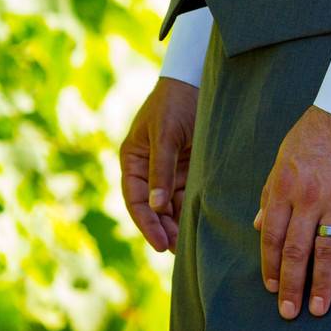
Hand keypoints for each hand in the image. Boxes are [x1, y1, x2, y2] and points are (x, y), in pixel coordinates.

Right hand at [119, 76, 197, 252]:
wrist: (196, 80)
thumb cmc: (174, 103)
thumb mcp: (165, 134)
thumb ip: (161, 169)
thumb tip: (156, 207)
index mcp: (133, 160)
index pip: (136, 200)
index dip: (147, 224)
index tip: (160, 244)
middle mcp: (148, 169)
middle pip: (153, 207)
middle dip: (163, 228)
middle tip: (176, 250)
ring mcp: (168, 169)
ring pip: (170, 205)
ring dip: (176, 223)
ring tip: (188, 244)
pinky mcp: (187, 167)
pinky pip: (185, 194)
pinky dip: (189, 210)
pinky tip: (197, 224)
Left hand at [254, 106, 330, 319]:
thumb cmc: (319, 129)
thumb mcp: (285, 155)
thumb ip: (270, 191)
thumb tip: (256, 225)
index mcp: (285, 184)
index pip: (271, 235)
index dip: (270, 266)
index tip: (271, 289)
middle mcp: (309, 196)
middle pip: (296, 250)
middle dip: (291, 286)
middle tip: (290, 313)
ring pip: (327, 251)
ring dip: (322, 284)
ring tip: (319, 309)